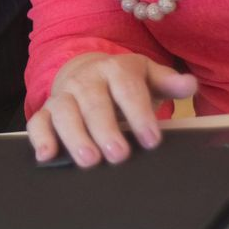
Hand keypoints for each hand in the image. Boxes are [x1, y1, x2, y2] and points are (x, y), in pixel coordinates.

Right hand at [27, 53, 197, 166]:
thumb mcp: (148, 77)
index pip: (127, 89)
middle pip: (93, 102)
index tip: (151, 140)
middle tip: (118, 155)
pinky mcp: (47, 110)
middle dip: (105, 128)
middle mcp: (86, 79)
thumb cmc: (125, 83)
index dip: (138, 113)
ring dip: (75, 136)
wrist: (88, 71)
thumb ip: (168, 82)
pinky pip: (38, 121)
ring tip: (89, 159)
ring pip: (64, 112)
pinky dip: (40, 137)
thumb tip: (189, 84)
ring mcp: (64, 94)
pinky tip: (47, 155)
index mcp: (115, 69)